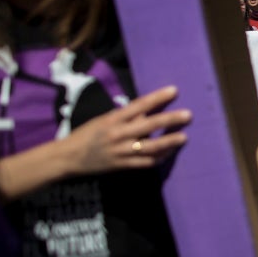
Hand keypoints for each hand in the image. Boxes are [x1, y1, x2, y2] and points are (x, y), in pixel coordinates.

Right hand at [68, 85, 191, 174]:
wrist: (69, 157)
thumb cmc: (88, 133)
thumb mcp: (104, 119)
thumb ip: (126, 116)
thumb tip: (149, 109)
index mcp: (113, 119)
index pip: (139, 105)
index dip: (157, 97)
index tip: (174, 90)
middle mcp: (118, 134)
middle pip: (149, 125)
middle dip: (170, 120)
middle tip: (188, 115)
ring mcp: (121, 151)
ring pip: (150, 147)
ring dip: (169, 142)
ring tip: (184, 137)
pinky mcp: (122, 166)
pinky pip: (145, 163)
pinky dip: (159, 158)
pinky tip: (170, 152)